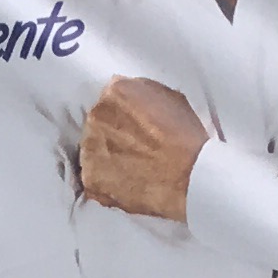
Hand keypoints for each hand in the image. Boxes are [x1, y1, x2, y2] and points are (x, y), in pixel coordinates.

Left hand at [78, 77, 208, 221]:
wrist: (188, 176)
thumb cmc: (185, 136)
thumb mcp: (169, 97)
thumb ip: (140, 93)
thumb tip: (126, 95)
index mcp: (114, 92)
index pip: (109, 100)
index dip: (122, 115)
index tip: (133, 126)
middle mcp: (95, 117)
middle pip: (97, 125)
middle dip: (111, 134)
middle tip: (133, 148)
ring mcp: (89, 150)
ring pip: (91, 151)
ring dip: (105, 158)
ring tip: (130, 168)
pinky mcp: (90, 180)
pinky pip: (92, 179)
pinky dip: (104, 182)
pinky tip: (124, 184)